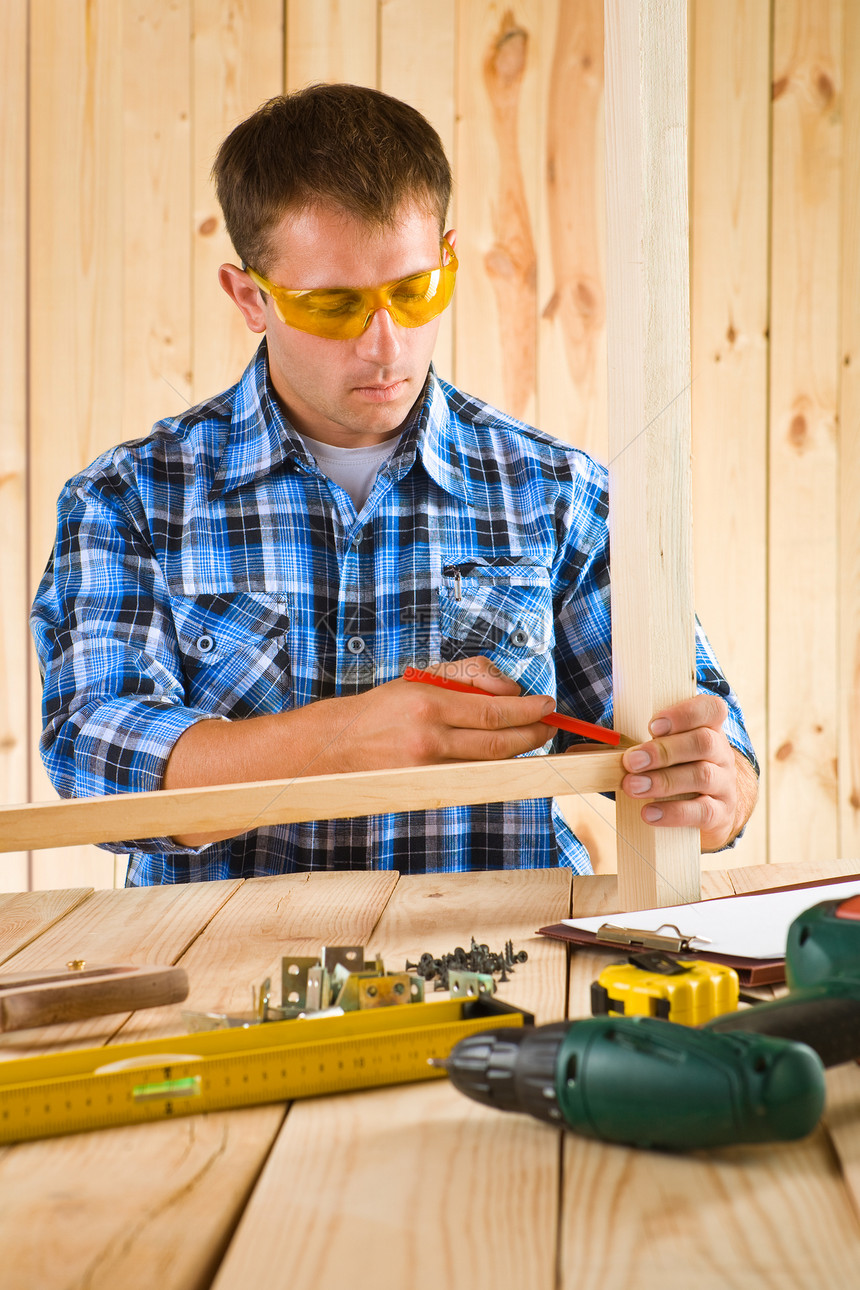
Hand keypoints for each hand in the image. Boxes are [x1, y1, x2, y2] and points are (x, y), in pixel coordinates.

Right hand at [339, 655, 554, 769]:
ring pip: (489, 762)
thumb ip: (470, 675)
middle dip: (532, 733)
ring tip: (529, 735)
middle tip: (549, 724)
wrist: (342, 742)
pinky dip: (492, 764)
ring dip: (517, 750)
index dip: (527, 710)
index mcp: (430, 703)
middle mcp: (430, 738)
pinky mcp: (426, 787)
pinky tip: (502, 753)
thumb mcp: (424, 676)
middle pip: (499, 742)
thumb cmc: (385, 706)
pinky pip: (472, 775)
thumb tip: (510, 689)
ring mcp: (428, 768)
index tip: (546, 705)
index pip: (494, 711)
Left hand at [620, 694, 757, 851]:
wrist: (709, 810)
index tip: (653, 725)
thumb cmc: (675, 771)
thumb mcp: (658, 753)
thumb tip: (574, 749)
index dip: (685, 714)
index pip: (710, 709)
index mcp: (708, 728)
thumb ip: (623, 747)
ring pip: (702, 775)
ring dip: (663, 781)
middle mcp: (721, 753)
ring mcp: (725, 783)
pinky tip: (649, 813)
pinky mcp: (720, 813)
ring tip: (633, 787)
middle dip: (663, 751)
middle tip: (631, 761)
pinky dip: (674, 812)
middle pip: (703, 742)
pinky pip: (703, 811)